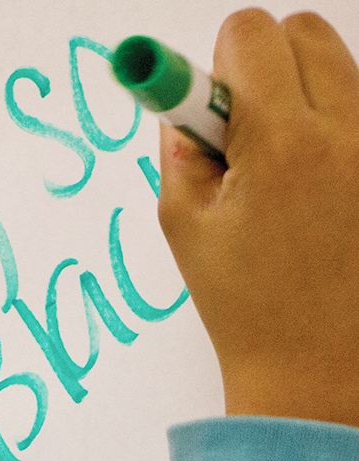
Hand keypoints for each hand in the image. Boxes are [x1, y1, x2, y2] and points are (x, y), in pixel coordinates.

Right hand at [158, 9, 358, 427]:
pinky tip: (317, 187)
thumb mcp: (185, 223)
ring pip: (341, 66)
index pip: (252, 35)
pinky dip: (333, 129)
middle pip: (304, 32)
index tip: (206, 99)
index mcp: (282, 144)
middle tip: (242, 128)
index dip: (218, 62)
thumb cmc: (248, 303)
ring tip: (283, 165)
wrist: (319, 364)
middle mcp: (347, 134)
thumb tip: (186, 101)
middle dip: (263, 64)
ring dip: (302, 94)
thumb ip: (181, 148)